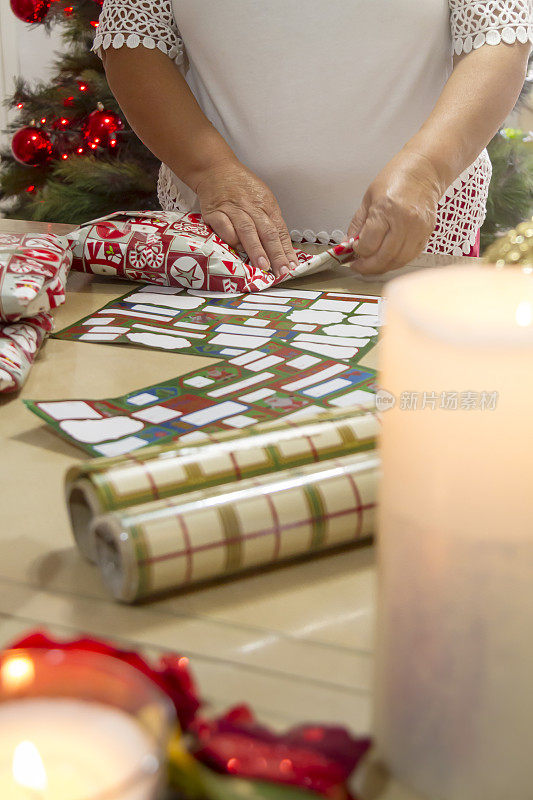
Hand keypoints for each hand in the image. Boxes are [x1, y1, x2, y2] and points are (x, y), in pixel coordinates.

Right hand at [194, 158, 298, 277]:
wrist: (215, 169)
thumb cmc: (240, 186)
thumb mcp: (261, 199)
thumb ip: (269, 221)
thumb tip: (281, 248)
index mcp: (266, 204)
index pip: (280, 230)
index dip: (286, 249)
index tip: (292, 266)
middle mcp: (252, 207)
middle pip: (267, 232)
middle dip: (276, 253)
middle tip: (281, 270)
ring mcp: (233, 209)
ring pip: (248, 230)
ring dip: (256, 249)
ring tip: (263, 265)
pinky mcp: (215, 212)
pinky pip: (224, 227)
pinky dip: (232, 239)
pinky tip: (238, 250)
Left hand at [347, 151, 444, 273]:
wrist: (424, 170)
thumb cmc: (396, 178)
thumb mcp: (368, 198)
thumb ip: (358, 224)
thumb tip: (348, 245)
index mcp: (385, 209)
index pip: (368, 244)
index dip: (358, 252)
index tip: (353, 250)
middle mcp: (404, 221)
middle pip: (383, 256)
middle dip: (368, 266)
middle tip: (359, 266)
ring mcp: (418, 229)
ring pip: (398, 260)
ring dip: (382, 267)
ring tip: (372, 265)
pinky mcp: (427, 233)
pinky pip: (410, 256)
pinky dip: (397, 262)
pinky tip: (388, 258)